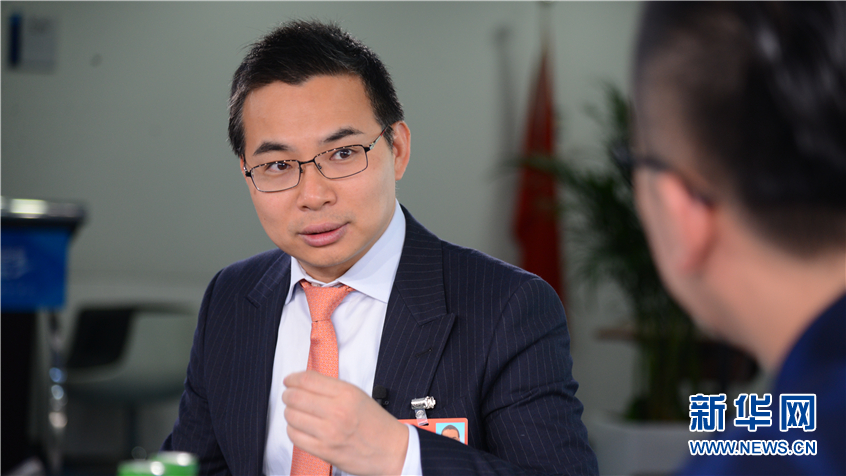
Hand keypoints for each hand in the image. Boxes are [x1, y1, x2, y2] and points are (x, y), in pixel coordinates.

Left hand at [282, 371, 408, 475]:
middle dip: (288, 395)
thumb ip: (332, 388)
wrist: (391, 449)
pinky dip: (292, 430)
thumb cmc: (375, 423)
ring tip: (295, 412)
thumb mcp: (357, 395)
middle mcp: (337, 411)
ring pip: (292, 416)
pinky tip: (299, 428)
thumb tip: (304, 382)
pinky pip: (295, 436)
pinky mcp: (324, 451)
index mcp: (346, 394)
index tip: (289, 381)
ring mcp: (329, 432)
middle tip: (289, 396)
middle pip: (296, 397)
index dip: (293, 379)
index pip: (308, 380)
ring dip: (289, 412)